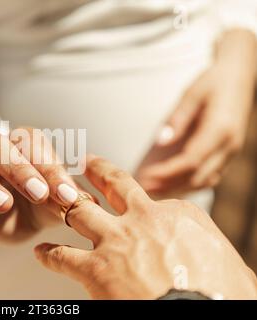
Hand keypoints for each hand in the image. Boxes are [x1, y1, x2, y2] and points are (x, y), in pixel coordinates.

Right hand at [0, 127, 80, 240]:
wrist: (12, 208)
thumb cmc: (38, 197)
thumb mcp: (55, 196)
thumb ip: (67, 198)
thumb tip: (89, 204)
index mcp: (24, 146)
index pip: (34, 147)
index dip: (51, 169)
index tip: (67, 195)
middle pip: (0, 150)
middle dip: (20, 170)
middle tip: (39, 193)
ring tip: (2, 204)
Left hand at [34, 155, 256, 298]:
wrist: (197, 313)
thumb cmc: (220, 295)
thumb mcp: (228, 264)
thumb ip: (208, 250)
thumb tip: (212, 260)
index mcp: (177, 214)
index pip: (156, 202)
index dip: (142, 202)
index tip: (136, 201)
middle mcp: (143, 219)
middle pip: (114, 185)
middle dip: (97, 170)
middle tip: (85, 161)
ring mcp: (116, 241)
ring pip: (81, 212)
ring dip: (65, 206)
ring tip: (54, 200)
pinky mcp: (96, 268)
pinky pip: (63, 256)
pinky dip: (50, 255)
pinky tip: (41, 254)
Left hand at [137, 29, 256, 194]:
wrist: (240, 76)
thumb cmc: (213, 81)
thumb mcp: (192, 94)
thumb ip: (177, 119)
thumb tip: (161, 142)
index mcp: (220, 129)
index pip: (192, 160)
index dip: (168, 172)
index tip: (146, 177)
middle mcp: (229, 145)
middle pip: (198, 176)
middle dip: (170, 186)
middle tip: (144, 190)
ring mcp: (231, 152)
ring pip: (204, 181)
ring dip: (178, 188)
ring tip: (153, 191)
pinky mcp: (227, 154)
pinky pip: (209, 176)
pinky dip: (189, 183)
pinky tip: (170, 185)